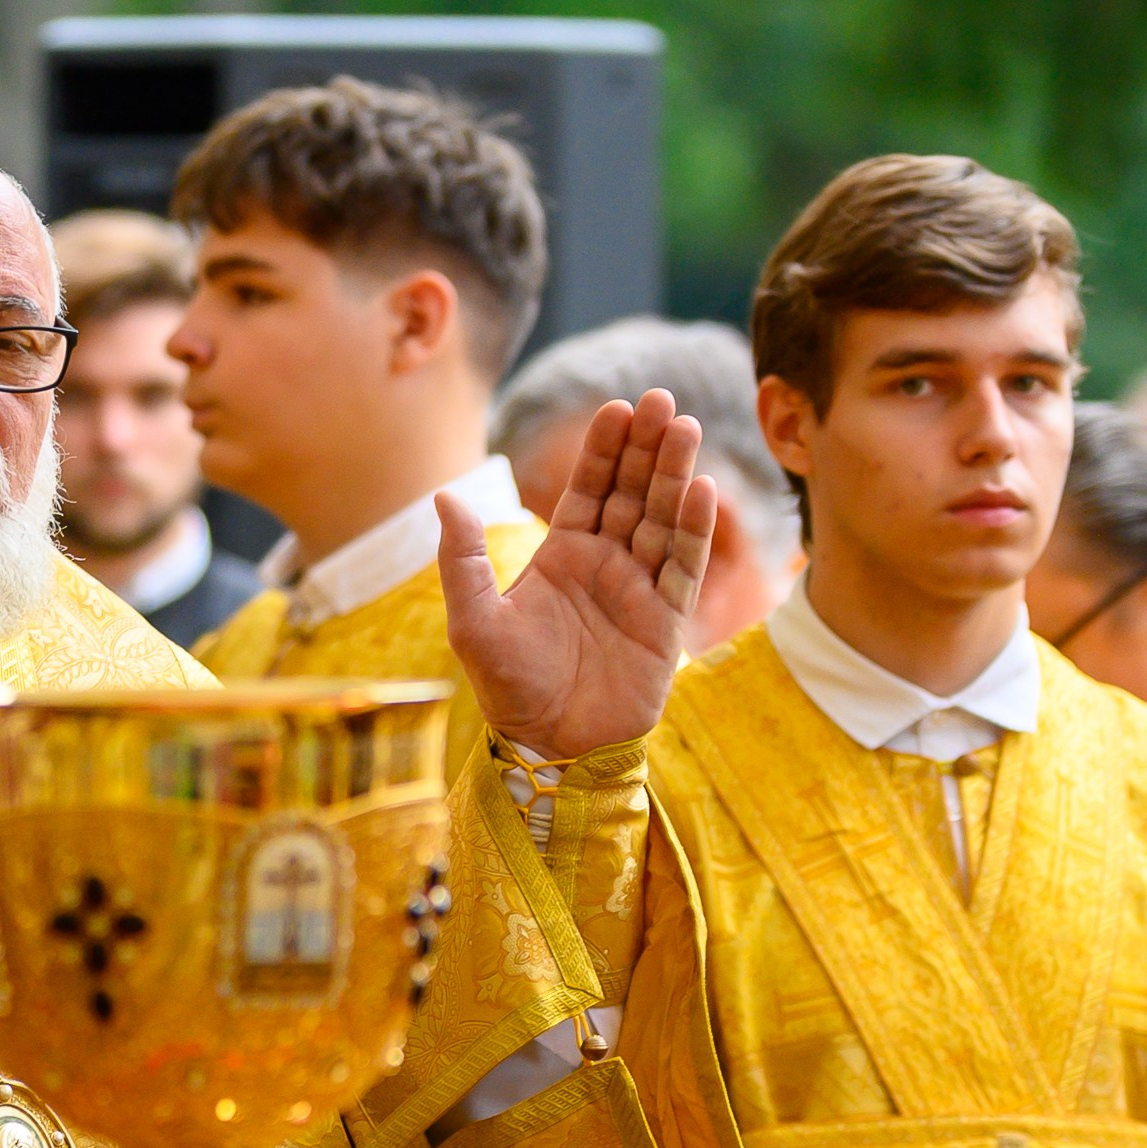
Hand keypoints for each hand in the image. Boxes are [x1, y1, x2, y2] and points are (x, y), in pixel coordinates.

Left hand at [441, 390, 713, 755]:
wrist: (548, 746)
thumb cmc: (507, 687)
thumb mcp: (473, 621)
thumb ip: (461, 560)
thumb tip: (444, 496)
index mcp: (561, 556)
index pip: (588, 489)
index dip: (605, 450)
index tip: (618, 408)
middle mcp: (604, 565)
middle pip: (632, 493)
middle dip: (646, 448)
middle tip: (662, 401)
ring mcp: (638, 590)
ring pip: (662, 520)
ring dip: (674, 475)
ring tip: (685, 428)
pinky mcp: (665, 623)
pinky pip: (682, 568)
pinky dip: (693, 531)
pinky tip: (702, 490)